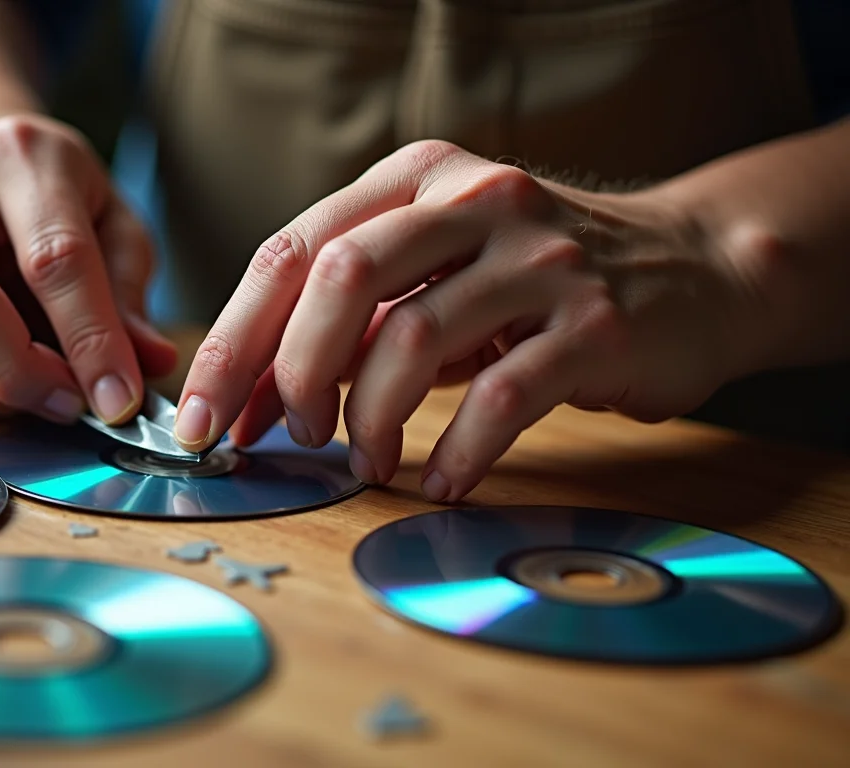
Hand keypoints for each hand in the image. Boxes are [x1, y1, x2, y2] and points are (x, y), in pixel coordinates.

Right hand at [0, 114, 176, 422]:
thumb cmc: (56, 201)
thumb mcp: (114, 226)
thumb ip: (128, 294)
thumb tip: (148, 365)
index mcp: (20, 155)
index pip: (54, 259)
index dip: (90, 341)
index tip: (118, 402)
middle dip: (19, 374)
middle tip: (68, 406)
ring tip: (35, 392)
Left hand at [175, 140, 769, 500]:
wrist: (693, 271)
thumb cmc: (534, 283)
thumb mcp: (438, 272)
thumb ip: (355, 318)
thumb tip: (253, 398)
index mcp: (419, 177)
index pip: (296, 249)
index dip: (236, 338)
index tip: (203, 413)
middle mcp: (475, 199)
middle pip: (341, 278)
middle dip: (288, 372)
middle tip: (284, 439)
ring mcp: (539, 260)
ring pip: (412, 339)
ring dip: (368, 419)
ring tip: (364, 460)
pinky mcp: (595, 325)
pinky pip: (499, 399)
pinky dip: (454, 453)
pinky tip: (441, 480)